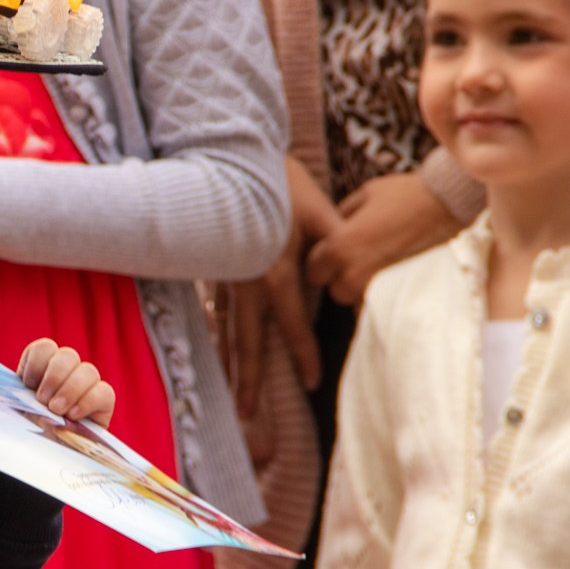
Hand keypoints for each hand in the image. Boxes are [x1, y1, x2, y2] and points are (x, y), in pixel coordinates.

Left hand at [17, 338, 114, 427]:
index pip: (45, 348)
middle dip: (54, 377)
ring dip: (70, 390)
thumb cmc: (32, 433)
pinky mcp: (104, 402)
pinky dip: (87, 402)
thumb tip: (17, 396)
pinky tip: (73, 416)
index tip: (27, 384)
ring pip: (88, 370)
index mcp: (42, 369)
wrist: (50, 458)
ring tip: (57, 410)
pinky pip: (104, 392)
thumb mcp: (17, 414)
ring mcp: (87, 386)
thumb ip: (17, 400)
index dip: (36, 363)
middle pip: (68, 355)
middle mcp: (67, 373)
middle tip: (43, 400)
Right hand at [218, 157, 339, 451]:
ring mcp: (225, 275)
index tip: (309, 383)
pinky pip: (219, 310)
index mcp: (275, 270)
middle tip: (248, 414)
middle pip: (249, 341)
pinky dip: (222, 335)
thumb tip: (355, 286)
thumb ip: (339, 249)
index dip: (302, 355)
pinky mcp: (214, 267)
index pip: (292, 325)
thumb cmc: (285, 183)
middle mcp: (245, 281)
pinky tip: (223, 351)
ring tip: (233, 396)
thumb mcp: (322, 213)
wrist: (235, 153)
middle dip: (250, 380)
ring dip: (232, 364)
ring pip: (228, 330)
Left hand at [306, 170, 461, 306]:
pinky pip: (375, 300)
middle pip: (332, 289)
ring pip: (354, 299)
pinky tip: (384, 272)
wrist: (445, 204)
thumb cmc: (404, 194)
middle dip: (338, 278)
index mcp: (338, 246)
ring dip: (357, 287)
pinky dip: (376, 291)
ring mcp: (375, 283)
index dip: (320, 261)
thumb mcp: (365, 194)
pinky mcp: (396, 288)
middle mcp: (352, 270)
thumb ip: (342, 213)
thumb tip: (331, 224)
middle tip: (352, 260)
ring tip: (369, 266)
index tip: (330, 253)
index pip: (313, 269)